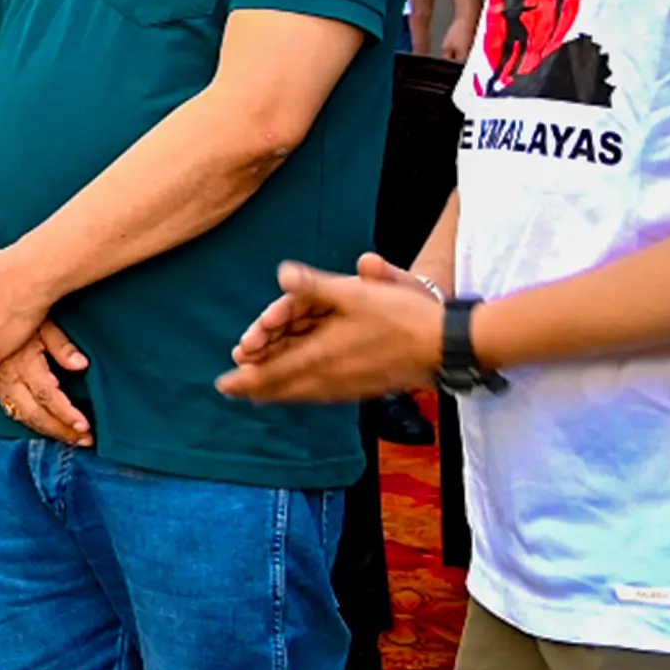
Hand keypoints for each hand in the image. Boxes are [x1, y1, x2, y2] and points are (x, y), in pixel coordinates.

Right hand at [0, 321, 93, 444]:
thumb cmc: (14, 308)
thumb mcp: (43, 321)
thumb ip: (61, 345)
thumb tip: (80, 364)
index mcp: (23, 360)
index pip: (47, 396)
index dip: (66, 415)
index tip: (84, 427)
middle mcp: (7, 374)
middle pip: (32, 412)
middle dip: (58, 430)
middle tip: (81, 440)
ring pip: (18, 413)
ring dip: (44, 428)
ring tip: (67, 436)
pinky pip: (7, 406)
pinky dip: (25, 419)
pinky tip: (41, 422)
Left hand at [217, 255, 445, 404]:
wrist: (446, 346)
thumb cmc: (401, 317)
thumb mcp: (355, 293)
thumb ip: (314, 286)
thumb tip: (281, 274)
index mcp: (321, 355)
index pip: (274, 372)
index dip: (247, 379)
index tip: (223, 384)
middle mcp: (331, 377)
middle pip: (284, 387)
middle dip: (256, 388)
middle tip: (232, 390)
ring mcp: (349, 386)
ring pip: (304, 393)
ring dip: (278, 393)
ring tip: (257, 395)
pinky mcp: (366, 387)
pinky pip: (324, 395)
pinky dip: (304, 394)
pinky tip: (302, 392)